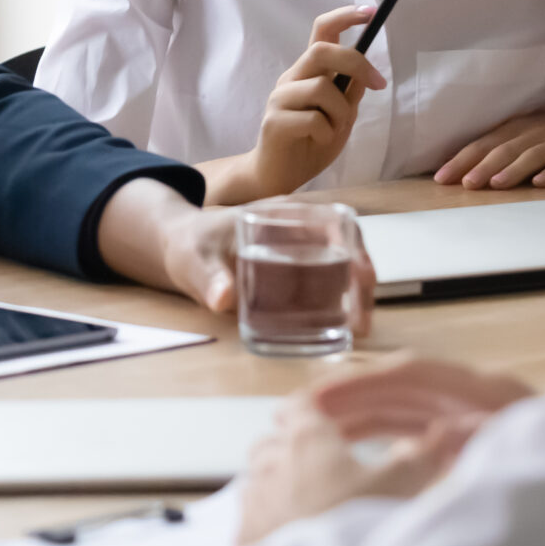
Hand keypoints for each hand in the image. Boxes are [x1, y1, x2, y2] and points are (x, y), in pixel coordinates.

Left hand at [95, 178, 376, 335]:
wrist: (181, 247)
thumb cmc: (189, 245)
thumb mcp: (194, 261)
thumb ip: (207, 278)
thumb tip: (223, 298)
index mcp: (282, 215)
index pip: (335, 224)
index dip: (356, 250)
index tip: (362, 279)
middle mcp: (299, 229)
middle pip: (349, 248)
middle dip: (363, 283)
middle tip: (362, 323)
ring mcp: (300, 250)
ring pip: (343, 268)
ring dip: (355, 296)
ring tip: (356, 330)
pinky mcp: (296, 271)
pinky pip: (327, 284)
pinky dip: (339, 303)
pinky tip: (338, 329)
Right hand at [204, 6, 382, 204]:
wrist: (276, 176)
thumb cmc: (309, 143)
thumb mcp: (341, 115)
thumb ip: (349, 92)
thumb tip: (367, 70)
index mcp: (306, 72)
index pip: (322, 32)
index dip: (345, 17)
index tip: (372, 12)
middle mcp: (291, 79)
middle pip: (321, 51)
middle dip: (356, 62)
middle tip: (378, 83)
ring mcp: (279, 100)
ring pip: (321, 87)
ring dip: (341, 111)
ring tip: (334, 131)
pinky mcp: (274, 123)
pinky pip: (314, 120)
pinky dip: (327, 133)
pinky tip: (318, 143)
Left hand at [235, 389, 478, 545]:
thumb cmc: (360, 525)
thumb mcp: (401, 486)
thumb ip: (420, 456)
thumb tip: (444, 433)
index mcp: (308, 439)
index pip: (299, 404)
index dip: (310, 406)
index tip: (318, 410)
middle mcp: (272, 462)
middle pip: (273, 440)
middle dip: (290, 444)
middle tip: (316, 459)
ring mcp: (254, 500)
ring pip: (257, 476)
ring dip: (275, 480)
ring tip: (302, 497)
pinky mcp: (245, 536)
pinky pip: (248, 514)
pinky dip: (264, 515)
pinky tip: (283, 530)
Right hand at [309, 355, 532, 442]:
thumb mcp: (518, 465)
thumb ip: (476, 449)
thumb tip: (440, 433)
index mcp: (492, 394)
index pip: (415, 372)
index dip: (363, 384)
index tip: (320, 401)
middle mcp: (482, 397)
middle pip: (403, 385)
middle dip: (351, 398)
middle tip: (301, 415)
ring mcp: (477, 416)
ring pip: (407, 406)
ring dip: (362, 416)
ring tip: (316, 433)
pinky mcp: (474, 439)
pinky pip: (419, 425)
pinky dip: (385, 433)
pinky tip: (356, 451)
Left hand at [433, 101, 544, 188]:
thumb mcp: (529, 132)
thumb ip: (502, 147)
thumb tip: (465, 167)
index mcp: (518, 128)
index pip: (484, 143)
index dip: (462, 159)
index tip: (441, 177)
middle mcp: (536, 133)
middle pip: (505, 150)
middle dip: (482, 166)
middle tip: (464, 183)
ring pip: (532, 156)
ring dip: (513, 170)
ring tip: (495, 184)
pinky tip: (540, 183)